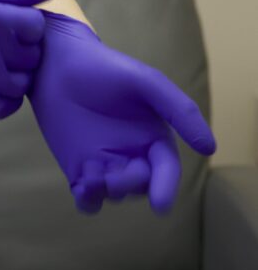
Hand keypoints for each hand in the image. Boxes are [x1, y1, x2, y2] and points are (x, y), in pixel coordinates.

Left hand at [26, 11, 215, 214]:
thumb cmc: (106, 69)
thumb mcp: (147, 82)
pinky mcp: (78, 170)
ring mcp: (105, 165)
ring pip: (115, 195)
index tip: (160, 205)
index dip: (165, 188)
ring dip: (107, 193)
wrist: (58, 64)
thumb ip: (179, 110)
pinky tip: (81, 186)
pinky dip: (87, 201)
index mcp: (154, 138)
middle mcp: (133, 155)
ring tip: (91, 178)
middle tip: (111, 177)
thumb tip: (210, 148)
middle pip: (140, 186)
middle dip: (129, 186)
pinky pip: (88, 199)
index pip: (166, 170)